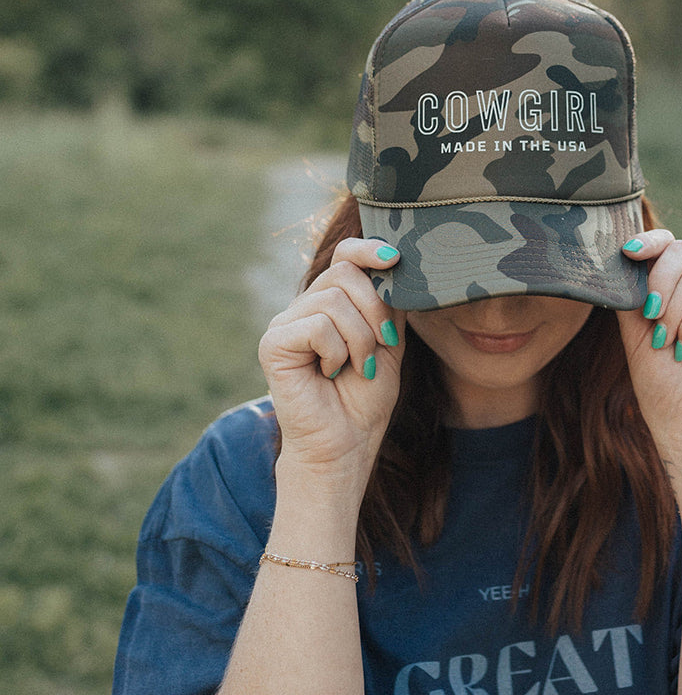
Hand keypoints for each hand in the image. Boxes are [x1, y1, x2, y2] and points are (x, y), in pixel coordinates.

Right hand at [258, 239, 403, 476]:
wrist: (345, 444)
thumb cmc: (364, 399)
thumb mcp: (388, 342)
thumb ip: (388, 304)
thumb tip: (394, 262)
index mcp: (329, 303)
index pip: (344, 255)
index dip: (368, 249)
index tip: (394, 258)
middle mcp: (303, 307)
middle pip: (345, 273)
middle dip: (375, 311)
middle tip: (381, 348)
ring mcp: (284, 323)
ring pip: (333, 300)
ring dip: (360, 338)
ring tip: (358, 367)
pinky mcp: (273, 343)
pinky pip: (317, 326)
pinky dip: (336, 351)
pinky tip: (330, 373)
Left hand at [618, 230, 681, 458]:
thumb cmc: (662, 388)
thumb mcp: (636, 337)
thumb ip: (633, 298)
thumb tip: (622, 260)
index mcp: (680, 293)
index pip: (671, 248)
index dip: (652, 241)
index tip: (628, 251)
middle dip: (659, 276)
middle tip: (649, 314)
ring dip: (672, 308)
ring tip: (665, 342)